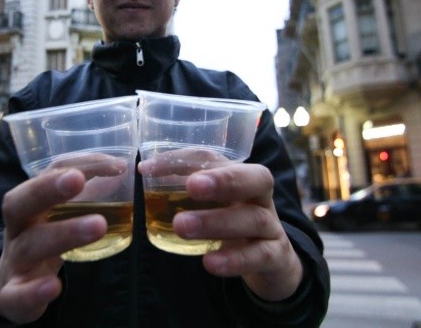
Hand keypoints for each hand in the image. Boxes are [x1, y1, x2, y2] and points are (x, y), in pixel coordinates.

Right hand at [0, 167, 107, 322]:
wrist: (8, 287)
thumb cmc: (40, 241)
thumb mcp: (56, 216)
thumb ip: (85, 194)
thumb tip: (120, 173)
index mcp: (28, 204)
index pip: (44, 176)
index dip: (74, 166)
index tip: (114, 164)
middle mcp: (16, 229)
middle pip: (21, 204)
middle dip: (46, 189)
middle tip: (77, 180)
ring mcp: (13, 262)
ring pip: (29, 246)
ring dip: (63, 233)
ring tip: (98, 225)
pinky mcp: (12, 296)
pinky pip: (18, 294)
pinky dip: (35, 290)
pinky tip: (54, 286)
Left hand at [159, 161, 302, 300]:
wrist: (275, 259)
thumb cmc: (235, 221)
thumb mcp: (216, 202)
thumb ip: (185, 188)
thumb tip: (145, 172)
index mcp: (241, 177)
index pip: (216, 159)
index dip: (183, 160)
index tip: (148, 168)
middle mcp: (261, 198)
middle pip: (255, 179)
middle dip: (224, 180)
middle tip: (192, 185)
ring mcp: (271, 227)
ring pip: (253, 219)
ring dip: (217, 222)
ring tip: (182, 226)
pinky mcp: (275, 257)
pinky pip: (259, 256)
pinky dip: (235, 259)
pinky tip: (210, 262)